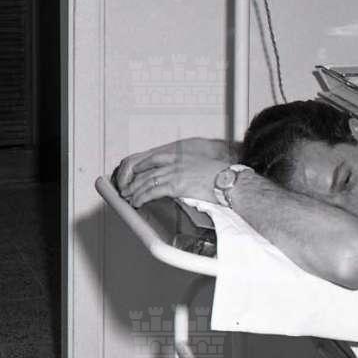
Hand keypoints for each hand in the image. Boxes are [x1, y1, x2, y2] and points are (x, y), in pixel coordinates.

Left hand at [114, 142, 232, 207]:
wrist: (230, 182)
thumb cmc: (221, 177)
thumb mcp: (200, 167)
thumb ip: (186, 172)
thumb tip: (180, 182)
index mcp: (180, 156)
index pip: (152, 159)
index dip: (139, 168)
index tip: (133, 174)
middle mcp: (175, 162)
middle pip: (146, 170)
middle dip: (133, 180)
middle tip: (126, 189)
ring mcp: (175, 172)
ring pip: (147, 181)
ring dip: (135, 191)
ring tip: (129, 198)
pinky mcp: (177, 185)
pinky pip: (153, 191)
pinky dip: (142, 197)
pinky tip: (137, 202)